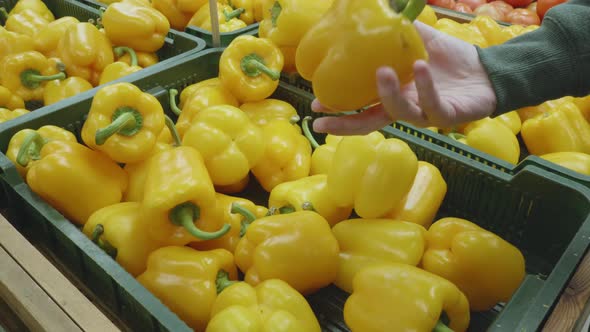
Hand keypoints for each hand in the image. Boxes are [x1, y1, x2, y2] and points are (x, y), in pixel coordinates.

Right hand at [311, 21, 497, 134]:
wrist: (487, 71)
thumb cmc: (450, 59)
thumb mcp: (419, 41)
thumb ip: (396, 32)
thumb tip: (370, 11)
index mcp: (394, 94)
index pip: (361, 107)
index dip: (339, 110)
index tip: (317, 106)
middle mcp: (405, 108)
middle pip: (370, 123)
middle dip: (345, 124)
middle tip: (322, 122)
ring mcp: (425, 114)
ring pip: (399, 113)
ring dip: (387, 95)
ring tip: (381, 72)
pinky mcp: (447, 116)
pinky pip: (432, 105)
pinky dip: (424, 87)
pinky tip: (419, 67)